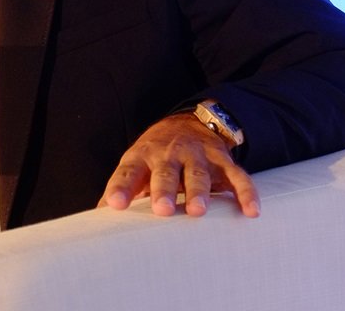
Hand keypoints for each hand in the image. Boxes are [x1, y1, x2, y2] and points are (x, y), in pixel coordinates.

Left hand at [99, 112, 259, 217]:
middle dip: (164, 189)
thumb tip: (94, 221)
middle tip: (163, 209)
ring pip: (198, 173)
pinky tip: (251, 211)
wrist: (186, 123)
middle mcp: (168, 154)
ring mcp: (196, 154)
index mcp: (141, 157)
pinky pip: (236, 175)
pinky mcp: (221, 159)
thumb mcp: (134, 167)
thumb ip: (119, 192)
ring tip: (197, 211)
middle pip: (165, 172)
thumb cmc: (154, 157)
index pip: (127, 172)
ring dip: (198, 191)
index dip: (120, 188)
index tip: (114, 205)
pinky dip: (245, 192)